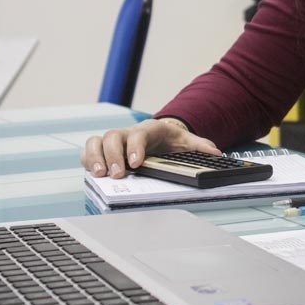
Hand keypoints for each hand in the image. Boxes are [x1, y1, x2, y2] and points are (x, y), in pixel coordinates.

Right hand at [81, 118, 221, 177]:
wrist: (159, 134)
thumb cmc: (170, 139)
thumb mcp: (186, 141)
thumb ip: (200, 146)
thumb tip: (216, 153)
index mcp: (148, 129)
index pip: (138, 134)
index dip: (135, 147)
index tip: (136, 163)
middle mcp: (127, 133)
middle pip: (112, 137)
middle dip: (113, 156)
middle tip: (119, 174)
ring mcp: (113, 141)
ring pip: (96, 141)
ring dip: (96, 158)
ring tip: (101, 175)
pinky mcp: (103, 150)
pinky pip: (89, 151)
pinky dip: (88, 161)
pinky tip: (93, 173)